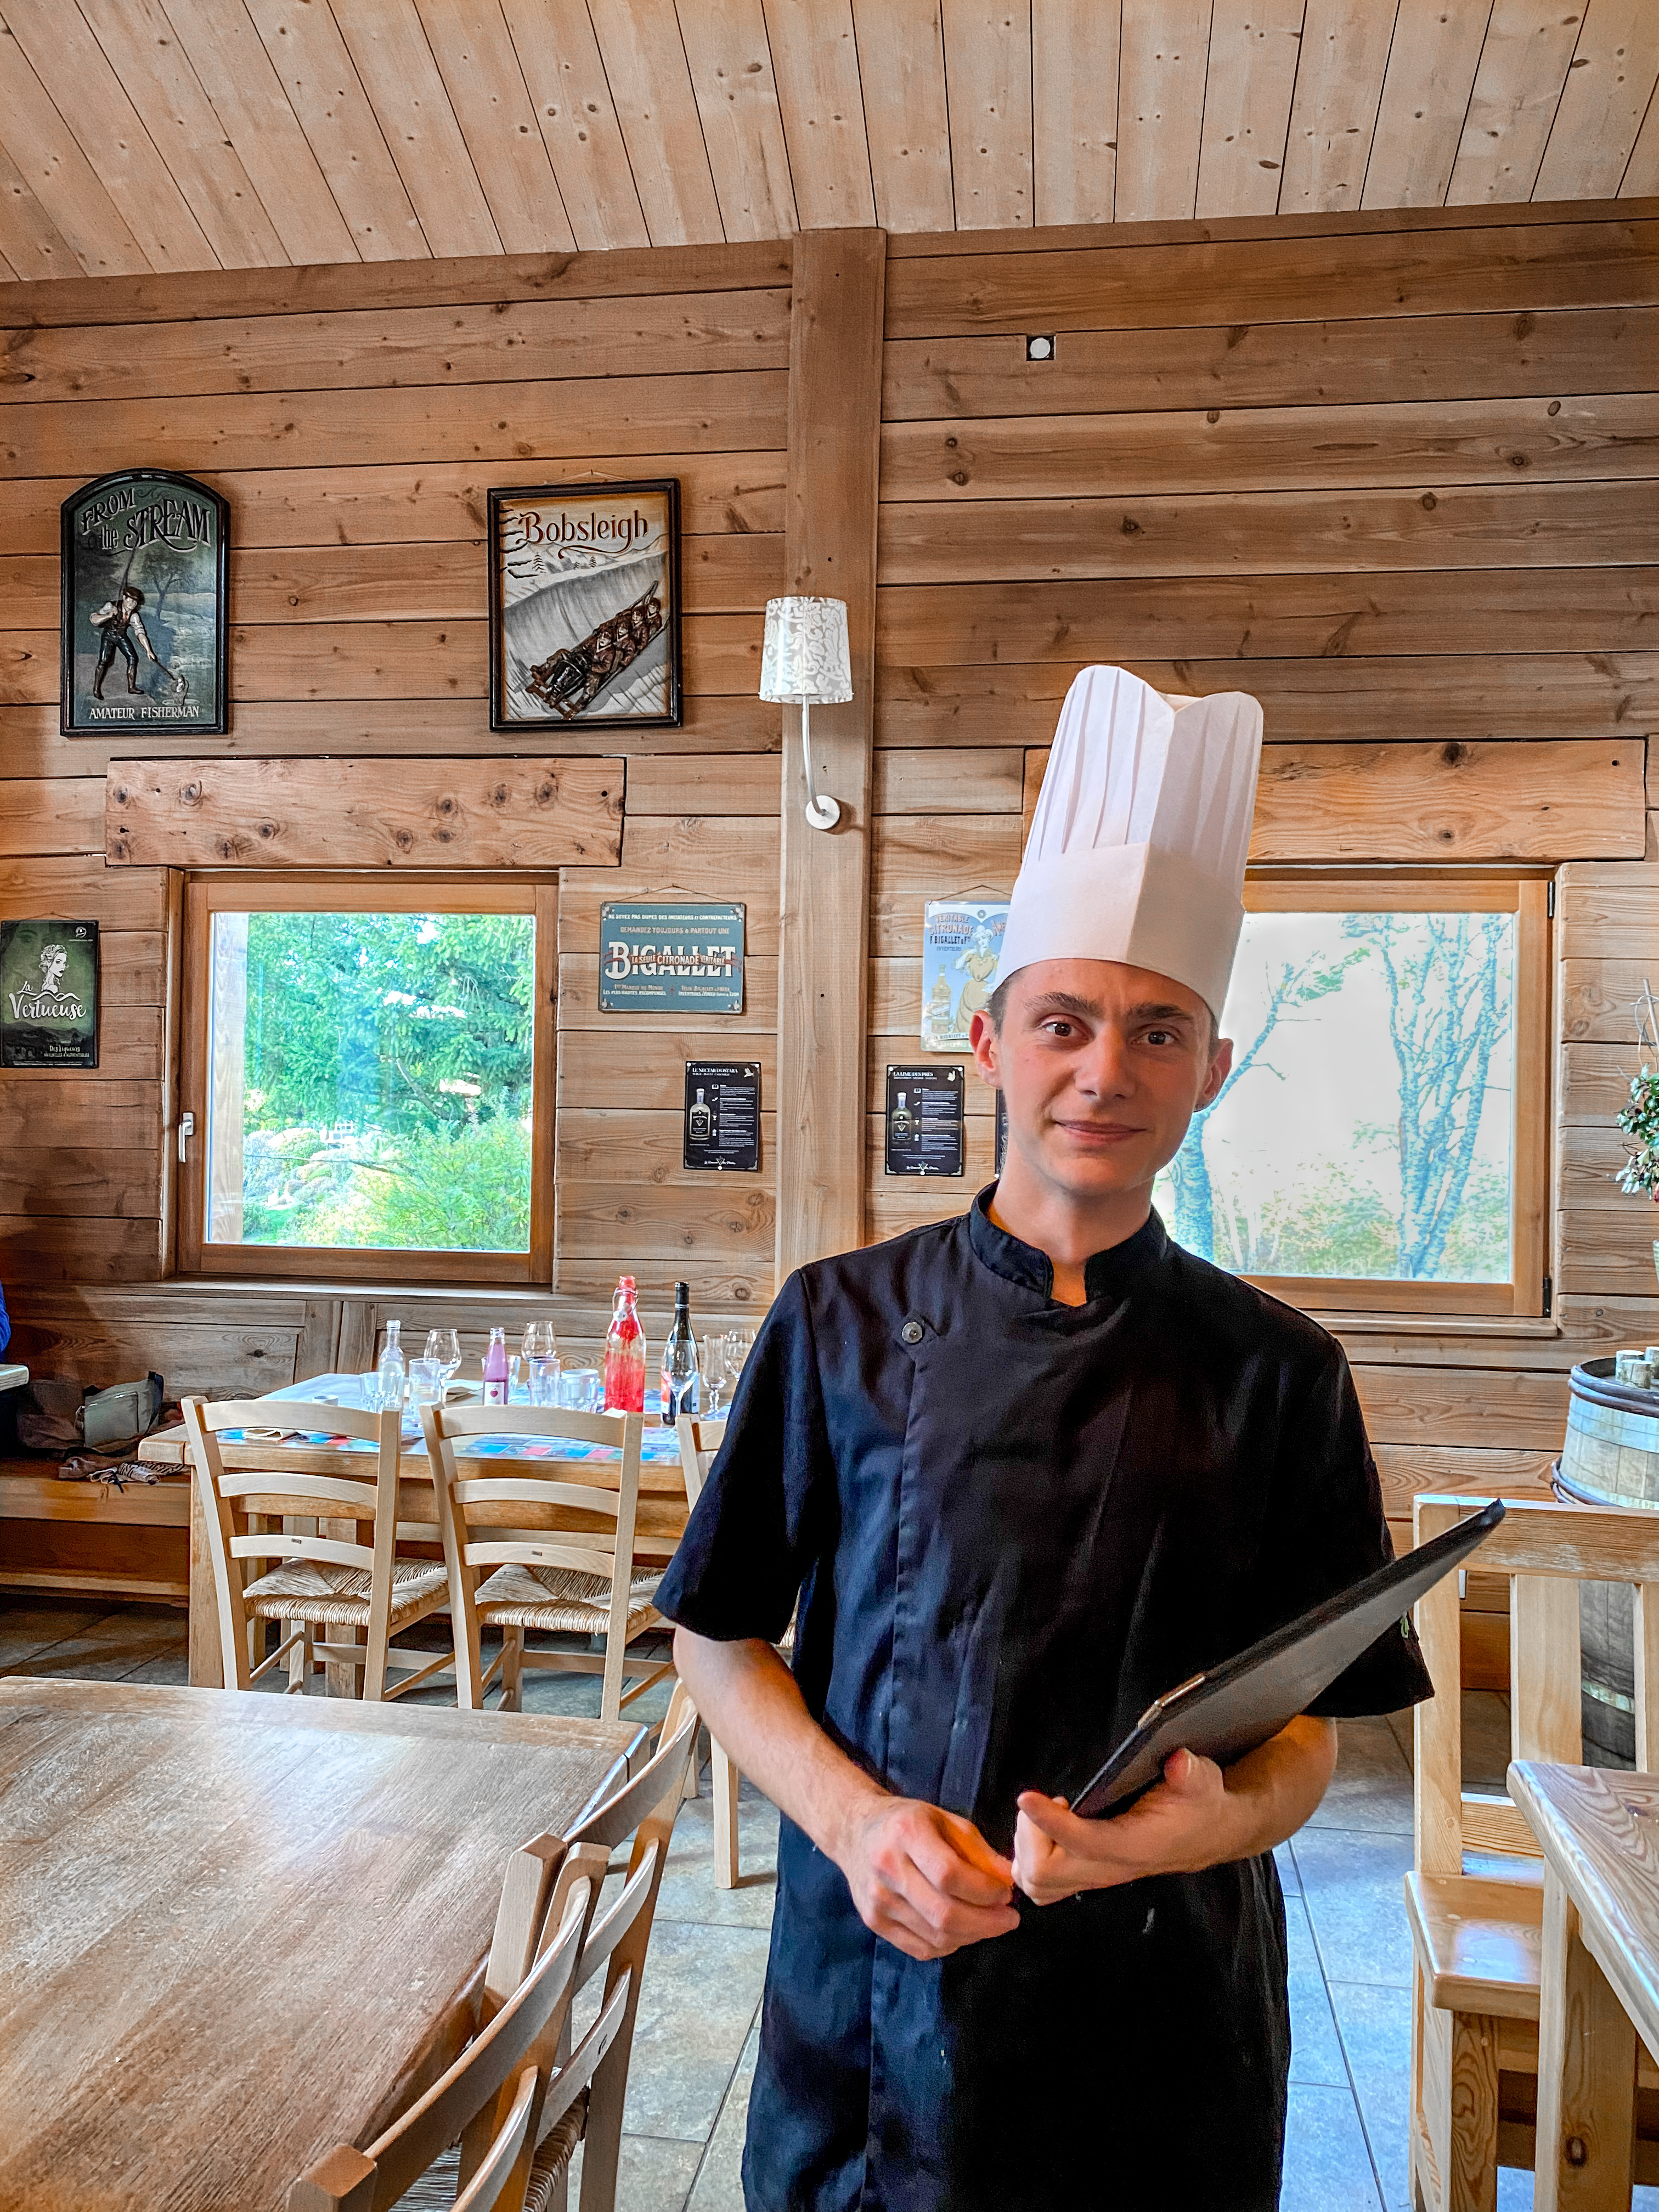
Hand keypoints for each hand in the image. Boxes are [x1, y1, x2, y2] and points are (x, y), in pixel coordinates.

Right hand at [837, 1795, 1020, 1961]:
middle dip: (987, 1923)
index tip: (1006, 1893)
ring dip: (972, 1936)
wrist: (855, 1832)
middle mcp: (887, 1868)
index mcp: (906, 1833)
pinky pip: (921, 1948)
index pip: (949, 1874)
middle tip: (1009, 1918)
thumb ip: (977, 1849)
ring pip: (935, 1936)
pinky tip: (963, 1932)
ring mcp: (877, 1900)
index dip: (984, 1890)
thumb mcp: (944, 1820)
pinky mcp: (873, 1922)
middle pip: (944, 1913)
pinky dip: (949, 1945)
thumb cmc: (908, 1822)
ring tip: (989, 1924)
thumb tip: (1009, 1879)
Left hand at [1013, 1748, 1238, 1905]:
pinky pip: (1042, 1883)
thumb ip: (1190, 1773)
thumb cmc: (1198, 1803)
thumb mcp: (1201, 1780)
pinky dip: (1029, 1858)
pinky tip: (1043, 1827)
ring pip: (1038, 1884)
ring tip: (1044, 1814)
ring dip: (1026, 1849)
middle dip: (1030, 1836)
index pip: (1084, 1843)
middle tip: (1042, 1803)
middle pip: (1045, 1874)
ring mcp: (1096, 1876)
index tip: (1027, 1796)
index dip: (1051, 1823)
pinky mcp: (1087, 1874)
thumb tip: (1178, 1762)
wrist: (1206, 1832)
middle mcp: (1110, 1868)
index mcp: (1134, 1846)